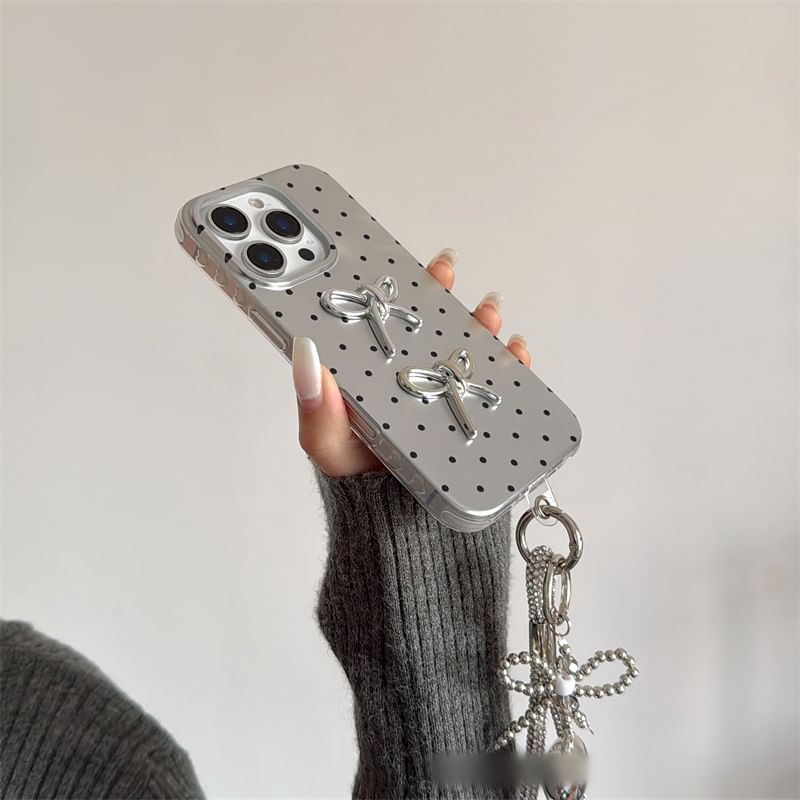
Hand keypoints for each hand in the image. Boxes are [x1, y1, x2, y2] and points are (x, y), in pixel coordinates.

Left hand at [291, 248, 531, 476]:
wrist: (399, 524)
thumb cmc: (357, 479)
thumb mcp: (325, 442)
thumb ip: (314, 406)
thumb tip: (305, 351)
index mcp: (375, 373)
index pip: (385, 321)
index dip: (396, 287)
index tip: (403, 263)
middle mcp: (412, 375)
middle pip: (431, 323)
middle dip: (442, 291)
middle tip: (445, 269)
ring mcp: (447, 393)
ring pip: (469, 345)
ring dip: (480, 321)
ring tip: (488, 311)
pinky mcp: (477, 414)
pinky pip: (502, 383)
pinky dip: (514, 363)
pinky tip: (516, 352)